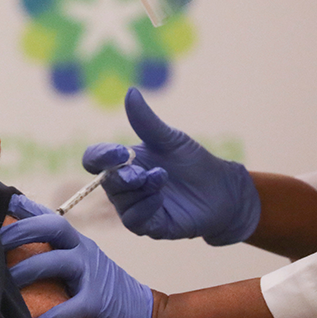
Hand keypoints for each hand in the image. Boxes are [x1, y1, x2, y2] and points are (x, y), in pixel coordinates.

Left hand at [1, 195, 152, 317]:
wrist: (147, 317)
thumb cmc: (102, 290)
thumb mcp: (80, 262)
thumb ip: (53, 252)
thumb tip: (15, 245)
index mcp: (76, 241)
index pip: (48, 216)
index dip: (24, 207)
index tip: (0, 202)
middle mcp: (83, 250)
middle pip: (53, 227)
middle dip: (21, 231)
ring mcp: (93, 274)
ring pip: (57, 262)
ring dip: (28, 270)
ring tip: (4, 284)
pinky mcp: (100, 303)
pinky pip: (72, 307)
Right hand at [83, 87, 260, 244]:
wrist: (222, 191)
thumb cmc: (193, 162)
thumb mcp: (170, 139)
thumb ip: (146, 120)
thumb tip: (131, 91)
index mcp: (123, 161)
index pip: (94, 159)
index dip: (100, 157)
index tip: (120, 152)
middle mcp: (124, 185)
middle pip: (105, 181)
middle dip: (122, 176)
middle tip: (143, 172)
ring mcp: (135, 206)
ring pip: (120, 201)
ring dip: (139, 190)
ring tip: (161, 180)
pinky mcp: (149, 226)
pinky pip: (134, 221)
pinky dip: (145, 208)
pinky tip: (160, 198)